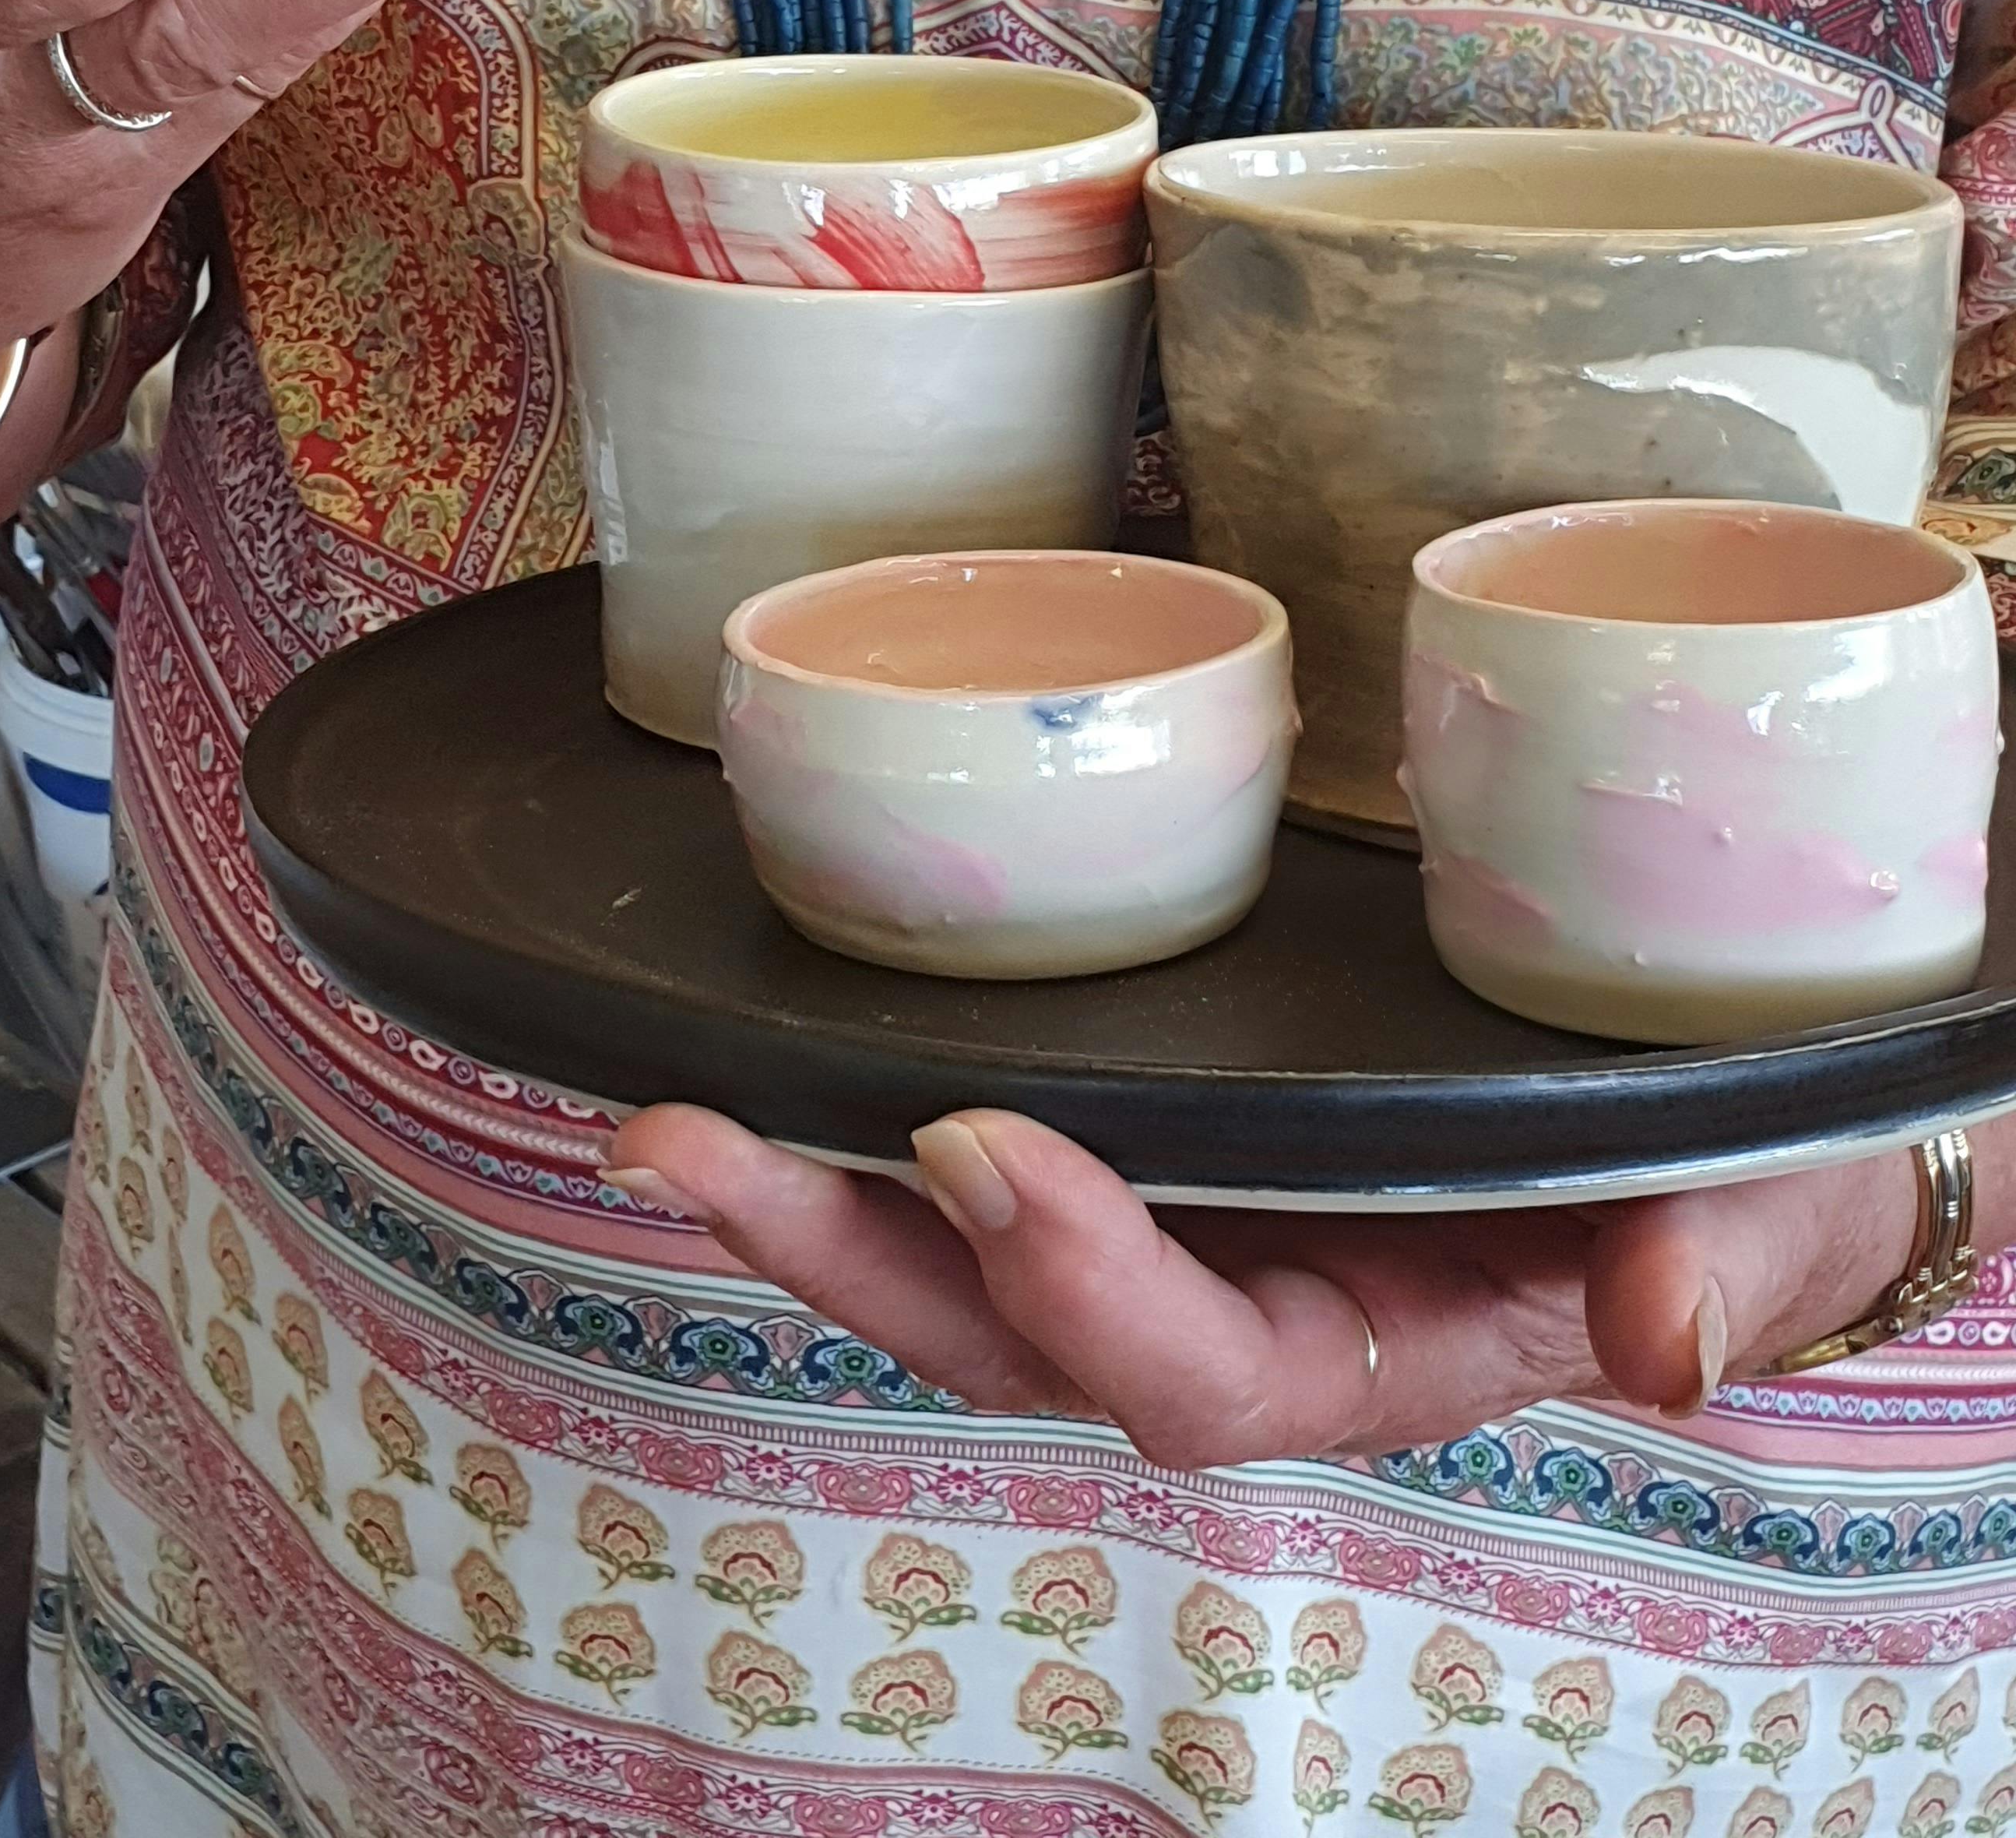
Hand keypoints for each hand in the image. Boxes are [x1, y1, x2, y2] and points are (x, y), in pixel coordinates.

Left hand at [603, 1104, 1937, 1461]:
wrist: (1724, 1125)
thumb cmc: (1744, 1170)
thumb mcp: (1770, 1204)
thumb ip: (1727, 1261)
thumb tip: (1668, 1333)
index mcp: (1386, 1349)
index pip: (1208, 1370)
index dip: (1088, 1285)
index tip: (986, 1150)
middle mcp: (1249, 1308)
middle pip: (1009, 1334)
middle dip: (842, 1255)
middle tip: (682, 1142)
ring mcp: (1185, 1228)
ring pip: (958, 1262)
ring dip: (807, 1196)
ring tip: (654, 1113)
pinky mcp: (1162, 1138)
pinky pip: (992, 1161)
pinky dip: (869, 1124)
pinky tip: (756, 1053)